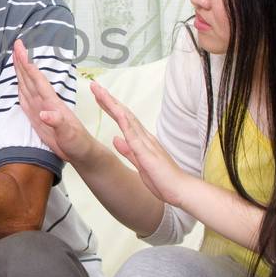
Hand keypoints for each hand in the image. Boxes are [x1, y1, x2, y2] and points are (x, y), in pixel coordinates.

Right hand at [11, 40, 95, 162]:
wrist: (82, 152)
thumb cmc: (78, 143)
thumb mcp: (69, 135)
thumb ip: (58, 123)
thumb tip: (45, 114)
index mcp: (52, 103)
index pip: (37, 80)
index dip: (28, 64)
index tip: (21, 49)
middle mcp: (46, 103)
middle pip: (31, 78)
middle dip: (23, 62)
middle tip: (16, 45)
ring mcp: (42, 109)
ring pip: (28, 86)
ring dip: (21, 72)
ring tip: (15, 58)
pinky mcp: (39, 118)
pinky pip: (27, 100)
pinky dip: (21, 90)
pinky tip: (19, 84)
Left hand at [92, 79, 185, 205]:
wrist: (180, 191)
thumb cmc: (162, 180)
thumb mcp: (139, 163)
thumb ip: (127, 150)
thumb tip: (115, 138)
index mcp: (142, 140)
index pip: (123, 119)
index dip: (110, 106)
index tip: (98, 96)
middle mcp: (144, 137)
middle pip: (124, 113)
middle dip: (109, 99)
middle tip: (95, 86)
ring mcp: (146, 143)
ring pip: (127, 118)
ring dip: (113, 104)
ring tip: (100, 92)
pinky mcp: (147, 153)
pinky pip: (134, 135)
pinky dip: (125, 122)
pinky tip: (116, 112)